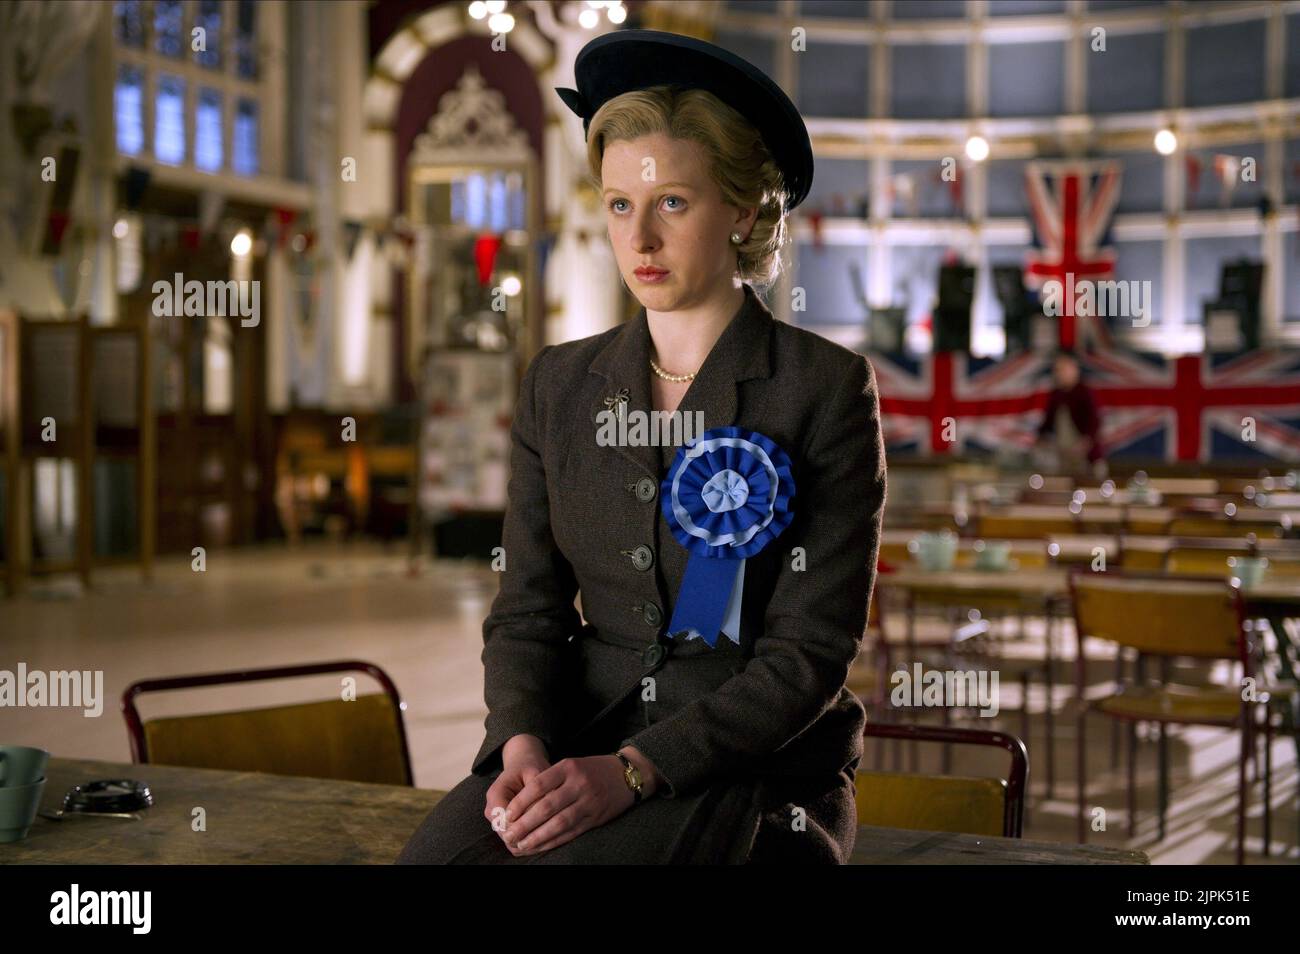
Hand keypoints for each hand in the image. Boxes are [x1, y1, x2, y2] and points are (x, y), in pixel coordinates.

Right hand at [483, 735, 550, 845]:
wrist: (522, 766)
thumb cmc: (531, 768)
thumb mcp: (537, 774)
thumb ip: (538, 794)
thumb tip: (546, 814)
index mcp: (496, 794)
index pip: (507, 822)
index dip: (528, 827)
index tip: (550, 824)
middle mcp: (492, 811)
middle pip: (509, 836)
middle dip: (531, 837)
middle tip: (555, 834)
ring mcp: (496, 821)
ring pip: (512, 843)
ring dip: (531, 843)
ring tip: (554, 836)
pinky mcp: (504, 828)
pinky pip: (515, 843)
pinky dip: (530, 844)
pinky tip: (548, 838)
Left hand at [499, 754, 636, 856]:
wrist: (627, 775)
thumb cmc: (593, 769)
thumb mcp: (572, 765)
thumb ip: (551, 779)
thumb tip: (521, 803)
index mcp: (569, 767)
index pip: (539, 785)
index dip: (521, 802)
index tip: (508, 815)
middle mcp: (578, 784)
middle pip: (546, 807)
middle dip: (525, 824)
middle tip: (509, 834)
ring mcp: (588, 802)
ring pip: (559, 823)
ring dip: (538, 837)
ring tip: (521, 844)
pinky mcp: (595, 818)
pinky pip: (571, 832)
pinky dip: (554, 841)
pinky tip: (540, 846)